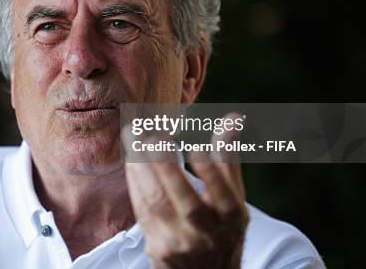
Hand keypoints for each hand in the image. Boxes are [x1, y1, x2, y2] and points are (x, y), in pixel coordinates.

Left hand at [125, 113, 248, 268]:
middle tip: (148, 135)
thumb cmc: (221, 229)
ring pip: (156, 203)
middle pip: (185, 201)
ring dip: (141, 167)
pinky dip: (135, 182)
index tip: (197, 147)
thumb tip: (232, 118)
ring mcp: (180, 243)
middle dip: (164, 166)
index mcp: (232, 219)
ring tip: (133, 137)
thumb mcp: (233, 199)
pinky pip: (142, 209)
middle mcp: (207, 234)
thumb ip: (228, 159)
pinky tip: (131, 160)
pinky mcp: (157, 246)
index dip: (212, 172)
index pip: (224, 195)